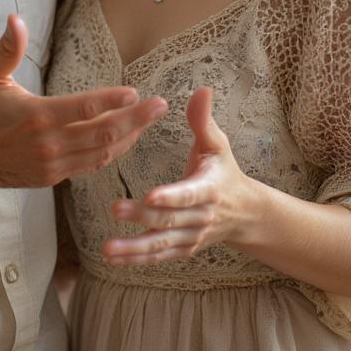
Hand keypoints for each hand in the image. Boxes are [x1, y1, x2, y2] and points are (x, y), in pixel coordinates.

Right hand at [0, 14, 167, 188]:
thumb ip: (8, 48)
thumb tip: (17, 18)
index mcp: (37, 116)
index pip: (84, 108)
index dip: (113, 101)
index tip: (136, 93)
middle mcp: (49, 143)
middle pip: (102, 133)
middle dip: (136, 119)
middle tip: (160, 106)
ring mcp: (52, 164)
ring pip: (101, 153)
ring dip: (129, 138)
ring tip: (149, 122)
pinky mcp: (51, 178)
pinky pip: (88, 166)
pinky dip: (110, 154)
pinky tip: (124, 141)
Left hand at [102, 86, 254, 264]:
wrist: (243, 213)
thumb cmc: (223, 171)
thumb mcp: (217, 144)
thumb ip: (204, 120)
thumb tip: (202, 90)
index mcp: (208, 189)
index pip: (189, 194)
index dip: (172, 196)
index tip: (151, 195)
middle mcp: (200, 217)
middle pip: (169, 219)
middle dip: (143, 216)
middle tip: (115, 209)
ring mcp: (191, 237)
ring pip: (161, 244)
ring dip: (134, 248)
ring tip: (107, 249)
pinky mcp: (182, 249)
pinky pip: (158, 258)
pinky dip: (136, 260)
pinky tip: (112, 259)